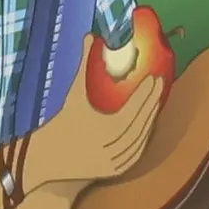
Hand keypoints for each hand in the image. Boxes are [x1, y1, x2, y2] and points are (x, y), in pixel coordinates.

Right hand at [25, 58, 162, 189]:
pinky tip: (149, 123)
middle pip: (139, 126)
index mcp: (97, 131)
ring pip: (140, 141)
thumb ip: (85, 66)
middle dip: (152, 105)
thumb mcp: (74, 94)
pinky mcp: (114, 172)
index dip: (144, 96)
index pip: (129, 113)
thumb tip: (91, 36)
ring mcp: (112, 164)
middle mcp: (106, 150)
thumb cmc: (63, 121)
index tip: (155, 78)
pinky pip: (136, 154)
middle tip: (160, 84)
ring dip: (151, 121)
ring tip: (157, 101)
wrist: (48, 158)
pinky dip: (144, 139)